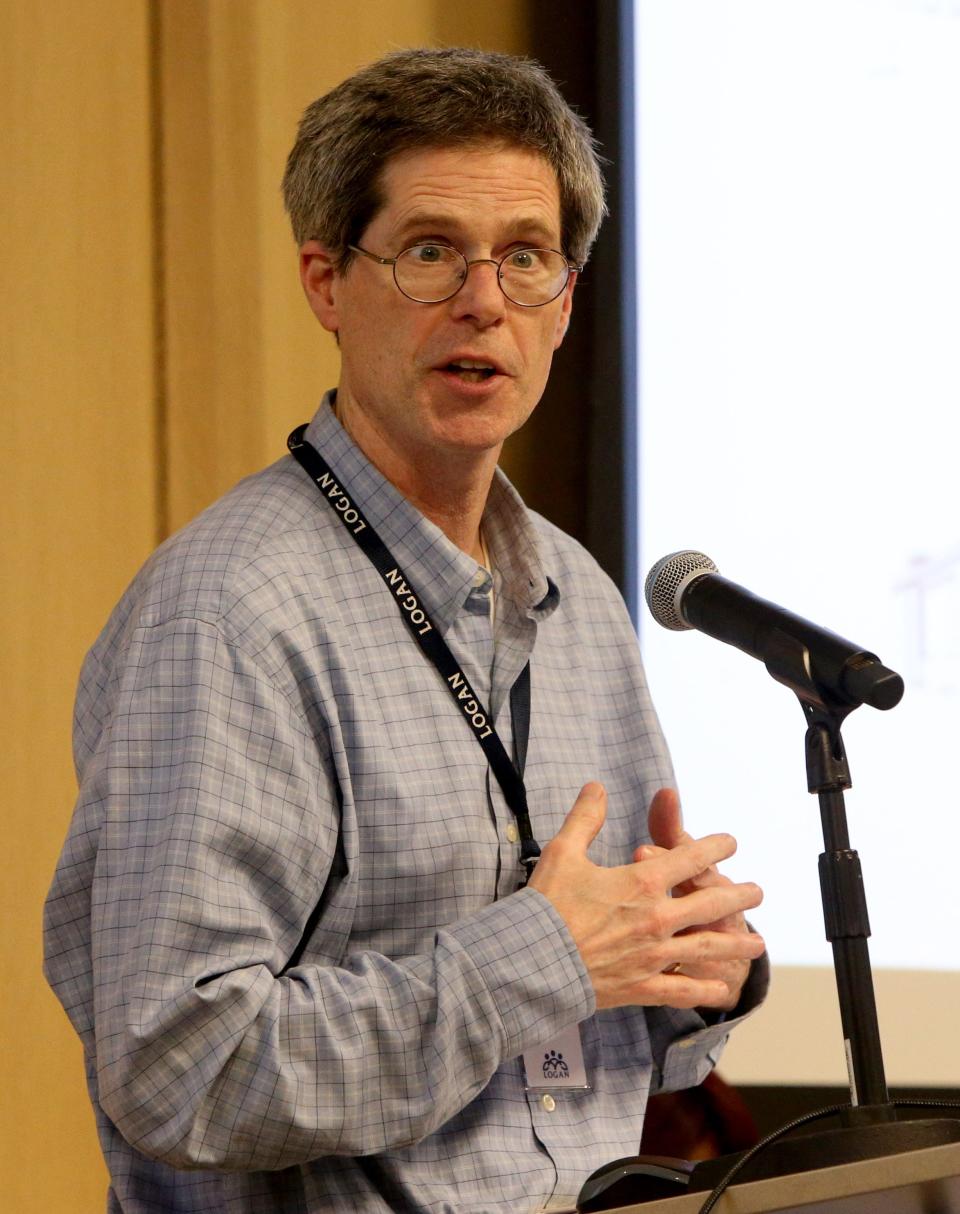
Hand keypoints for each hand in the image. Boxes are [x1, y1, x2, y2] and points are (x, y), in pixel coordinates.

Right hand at [528, 783, 764, 1010]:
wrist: (534, 962)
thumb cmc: (547, 906)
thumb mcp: (564, 851)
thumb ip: (585, 817)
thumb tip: (596, 787)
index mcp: (642, 882)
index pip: (690, 858)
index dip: (714, 847)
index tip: (730, 842)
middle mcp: (657, 919)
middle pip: (710, 903)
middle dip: (737, 896)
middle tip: (757, 892)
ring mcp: (653, 955)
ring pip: (706, 948)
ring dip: (734, 944)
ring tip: (757, 943)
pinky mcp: (642, 987)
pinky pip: (681, 990)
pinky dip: (702, 990)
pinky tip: (720, 989)